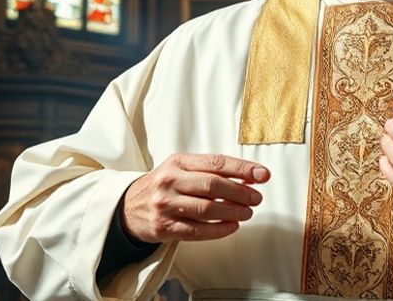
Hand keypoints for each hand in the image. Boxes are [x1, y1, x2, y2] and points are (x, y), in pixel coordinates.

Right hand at [122, 153, 269, 243]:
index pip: (216, 163)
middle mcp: (170, 181)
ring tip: (247, 212)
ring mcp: (165, 205)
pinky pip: (197, 231)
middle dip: (240, 192)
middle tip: (256, 198)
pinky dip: (219, 230)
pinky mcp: (164, 227)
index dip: (243, 169)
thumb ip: (211, 171)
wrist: (129, 208)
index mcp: (178, 162)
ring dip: (233, 212)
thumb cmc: (164, 186)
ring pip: (207, 209)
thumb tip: (249, 176)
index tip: (263, 174)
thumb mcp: (182, 169)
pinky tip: (232, 227)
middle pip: (213, 186)